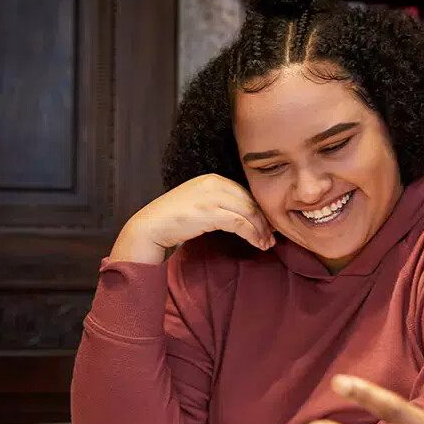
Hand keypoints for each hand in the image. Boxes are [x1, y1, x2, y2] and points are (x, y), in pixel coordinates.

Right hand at [110, 173, 274, 263]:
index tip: (269, 226)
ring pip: (249, 212)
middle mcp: (214, 183)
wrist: (151, 226)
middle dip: (265, 222)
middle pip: (252, 202)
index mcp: (214, 179)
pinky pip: (240, 223)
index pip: (247, 194)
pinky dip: (252, 234)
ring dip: (261, 230)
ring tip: (265, 244)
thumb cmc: (177, 220)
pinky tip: (256, 243)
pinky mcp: (209, 211)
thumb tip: (250, 216)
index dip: (261, 211)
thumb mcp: (203, 204)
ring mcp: (211, 196)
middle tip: (272, 238)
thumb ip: (224, 204)